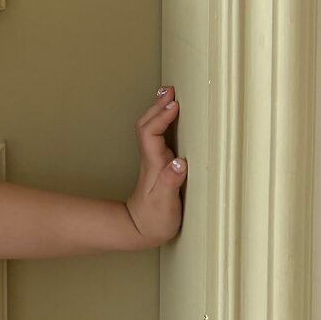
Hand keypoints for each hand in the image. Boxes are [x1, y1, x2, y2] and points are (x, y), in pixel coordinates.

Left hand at [124, 85, 187, 247]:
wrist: (140, 230)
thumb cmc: (154, 219)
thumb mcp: (165, 204)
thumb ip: (171, 182)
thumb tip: (180, 161)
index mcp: (153, 164)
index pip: (151, 133)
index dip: (161, 117)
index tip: (175, 105)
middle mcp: (151, 158)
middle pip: (147, 124)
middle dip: (158, 106)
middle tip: (170, 89)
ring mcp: (154, 160)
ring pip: (150, 128)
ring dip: (158, 110)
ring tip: (168, 94)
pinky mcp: (158, 164)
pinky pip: (157, 135)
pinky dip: (162, 121)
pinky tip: (170, 117)